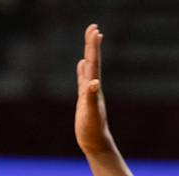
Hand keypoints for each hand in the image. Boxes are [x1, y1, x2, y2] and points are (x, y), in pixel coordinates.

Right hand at [75, 23, 114, 157]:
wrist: (96, 144)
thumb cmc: (93, 130)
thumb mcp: (91, 113)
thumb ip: (91, 97)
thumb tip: (94, 82)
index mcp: (94, 88)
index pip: (94, 63)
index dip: (93, 46)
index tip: (95, 29)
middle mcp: (93, 87)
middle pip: (93, 61)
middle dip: (92, 45)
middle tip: (94, 28)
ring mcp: (89, 93)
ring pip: (89, 69)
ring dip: (89, 54)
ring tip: (91, 41)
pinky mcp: (84, 100)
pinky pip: (82, 80)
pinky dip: (82, 71)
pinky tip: (82, 65)